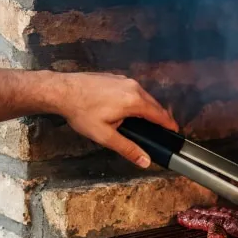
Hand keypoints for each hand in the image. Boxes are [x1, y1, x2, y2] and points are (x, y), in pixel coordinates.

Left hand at [51, 72, 177, 167]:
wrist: (62, 90)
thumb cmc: (82, 113)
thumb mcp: (105, 135)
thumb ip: (128, 148)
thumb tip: (145, 161)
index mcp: (134, 101)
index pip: (159, 114)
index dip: (168, 124)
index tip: (175, 131)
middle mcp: (133, 87)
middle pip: (153, 104)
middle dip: (158, 117)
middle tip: (161, 129)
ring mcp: (123, 79)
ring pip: (142, 95)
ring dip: (146, 108)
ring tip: (146, 121)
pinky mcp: (114, 77)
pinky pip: (132, 89)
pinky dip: (135, 99)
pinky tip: (127, 108)